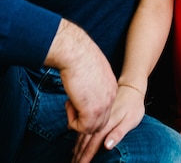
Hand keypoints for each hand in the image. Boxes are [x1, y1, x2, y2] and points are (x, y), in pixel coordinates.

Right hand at [46, 20, 117, 134]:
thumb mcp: (91, 69)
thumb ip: (91, 82)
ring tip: (69, 103)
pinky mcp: (92, 111)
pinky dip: (72, 121)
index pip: (104, 108)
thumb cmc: (79, 55)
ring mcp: (103, 105)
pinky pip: (82, 128)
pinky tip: (68, 104)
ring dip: (78, 120)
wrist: (75, 52)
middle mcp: (111, 96)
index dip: (89, 108)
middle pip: (100, 120)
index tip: (76, 102)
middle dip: (84, 118)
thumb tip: (82, 89)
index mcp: (111, 85)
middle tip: (71, 106)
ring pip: (92, 127)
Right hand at [71, 83, 144, 162]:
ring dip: (76, 147)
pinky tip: (75, 141)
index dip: (85, 158)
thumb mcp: (130, 120)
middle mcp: (99, 121)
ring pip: (82, 135)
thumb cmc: (134, 105)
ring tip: (72, 157)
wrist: (131, 86)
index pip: (92, 146)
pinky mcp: (96, 113)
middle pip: (84, 141)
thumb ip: (118, 133)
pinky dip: (78, 136)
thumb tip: (106, 147)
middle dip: (78, 155)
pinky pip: (84, 127)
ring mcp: (96, 117)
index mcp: (106, 125)